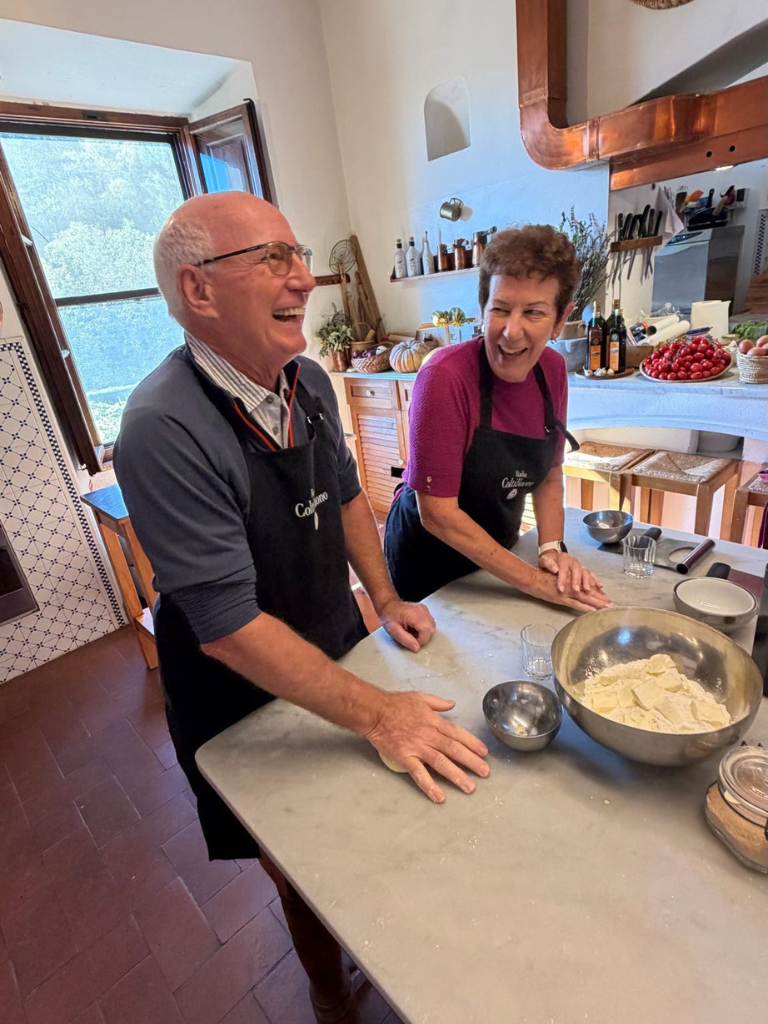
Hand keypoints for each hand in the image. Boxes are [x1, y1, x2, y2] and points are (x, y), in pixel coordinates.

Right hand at [366, 690, 488, 801]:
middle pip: (454, 749)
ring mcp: (418, 748)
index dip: (472, 743)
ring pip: (441, 763)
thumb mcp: (420, 697)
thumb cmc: (395, 703)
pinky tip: (440, 797)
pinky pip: (419, 774)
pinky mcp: (405, 758)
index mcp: (434, 721)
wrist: (374, 712)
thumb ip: (438, 703)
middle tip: (485, 772)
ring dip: (457, 775)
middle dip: (471, 761)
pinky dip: (430, 786)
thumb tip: (452, 704)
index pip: (457, 733)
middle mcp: (429, 735)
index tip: (484, 752)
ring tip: (470, 787)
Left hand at [377, 598, 435, 652]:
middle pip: (431, 629)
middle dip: (422, 636)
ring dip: (423, 632)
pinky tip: (414, 627)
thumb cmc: (389, 616)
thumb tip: (417, 648)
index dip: (421, 640)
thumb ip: (405, 640)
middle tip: (411, 635)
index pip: (427, 630)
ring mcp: (424, 609)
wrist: (388, 605)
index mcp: (413, 614)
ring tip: (412, 630)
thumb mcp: (393, 631)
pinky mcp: (425, 610)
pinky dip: (423, 628)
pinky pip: (429, 623)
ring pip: (431, 627)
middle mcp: (421, 610)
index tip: (411, 640)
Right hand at [525, 566, 612, 612]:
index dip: (597, 592)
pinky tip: (592, 610)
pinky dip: (583, 606)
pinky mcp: (561, 598)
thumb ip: (567, 581)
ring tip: (607, 607)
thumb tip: (577, 586)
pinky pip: (574, 603)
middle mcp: (572, 584)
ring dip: (597, 602)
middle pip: (589, 592)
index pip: (588, 586)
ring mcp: (567, 592)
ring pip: (585, 597)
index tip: (606, 597)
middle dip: (601, 598)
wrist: (533, 579)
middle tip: (612, 604)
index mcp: (572, 579)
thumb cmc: (544, 577)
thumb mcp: (558, 578)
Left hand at [538, 550, 604, 595]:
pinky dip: (595, 580)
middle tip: (576, 590)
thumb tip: (555, 569)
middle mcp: (573, 561)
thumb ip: (548, 564)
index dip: (562, 579)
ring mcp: (579, 565)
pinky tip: (600, 586)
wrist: (553, 556)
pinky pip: (591, 574)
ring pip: (585, 572)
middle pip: (577, 570)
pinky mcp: (583, 569)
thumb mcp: (544, 560)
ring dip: (587, 581)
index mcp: (563, 559)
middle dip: (577, 581)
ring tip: (588, 590)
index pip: (563, 569)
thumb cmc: (548, 561)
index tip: (560, 589)